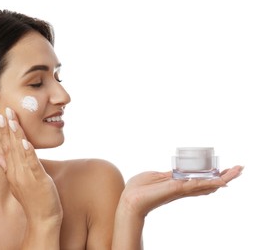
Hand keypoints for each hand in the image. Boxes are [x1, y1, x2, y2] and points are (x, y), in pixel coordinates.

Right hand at [0, 107, 62, 225]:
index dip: (4, 131)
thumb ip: (5, 166)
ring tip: (12, 120)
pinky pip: (32, 164)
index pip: (6, 146)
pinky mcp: (38, 179)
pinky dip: (28, 152)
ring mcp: (26, 176)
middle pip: (11, 146)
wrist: (43, 218)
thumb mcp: (16, 181)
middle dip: (8, 127)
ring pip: (19, 151)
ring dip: (16, 135)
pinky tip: (25, 141)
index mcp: (12, 170)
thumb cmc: (33, 198)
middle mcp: (16, 171)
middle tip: (5, 110)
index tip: (1, 116)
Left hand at [120, 165, 242, 217]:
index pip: (200, 180)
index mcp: (178, 184)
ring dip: (223, 178)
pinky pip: (197, 185)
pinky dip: (210, 182)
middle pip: (208, 183)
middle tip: (240, 169)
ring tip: (237, 172)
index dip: (212, 176)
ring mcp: (181, 189)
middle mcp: (183, 188)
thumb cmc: (139, 188)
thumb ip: (169, 175)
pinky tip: (221, 181)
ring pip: (206, 183)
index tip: (224, 171)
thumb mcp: (156, 177)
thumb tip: (177, 171)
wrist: (130, 198)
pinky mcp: (177, 189)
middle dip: (224, 176)